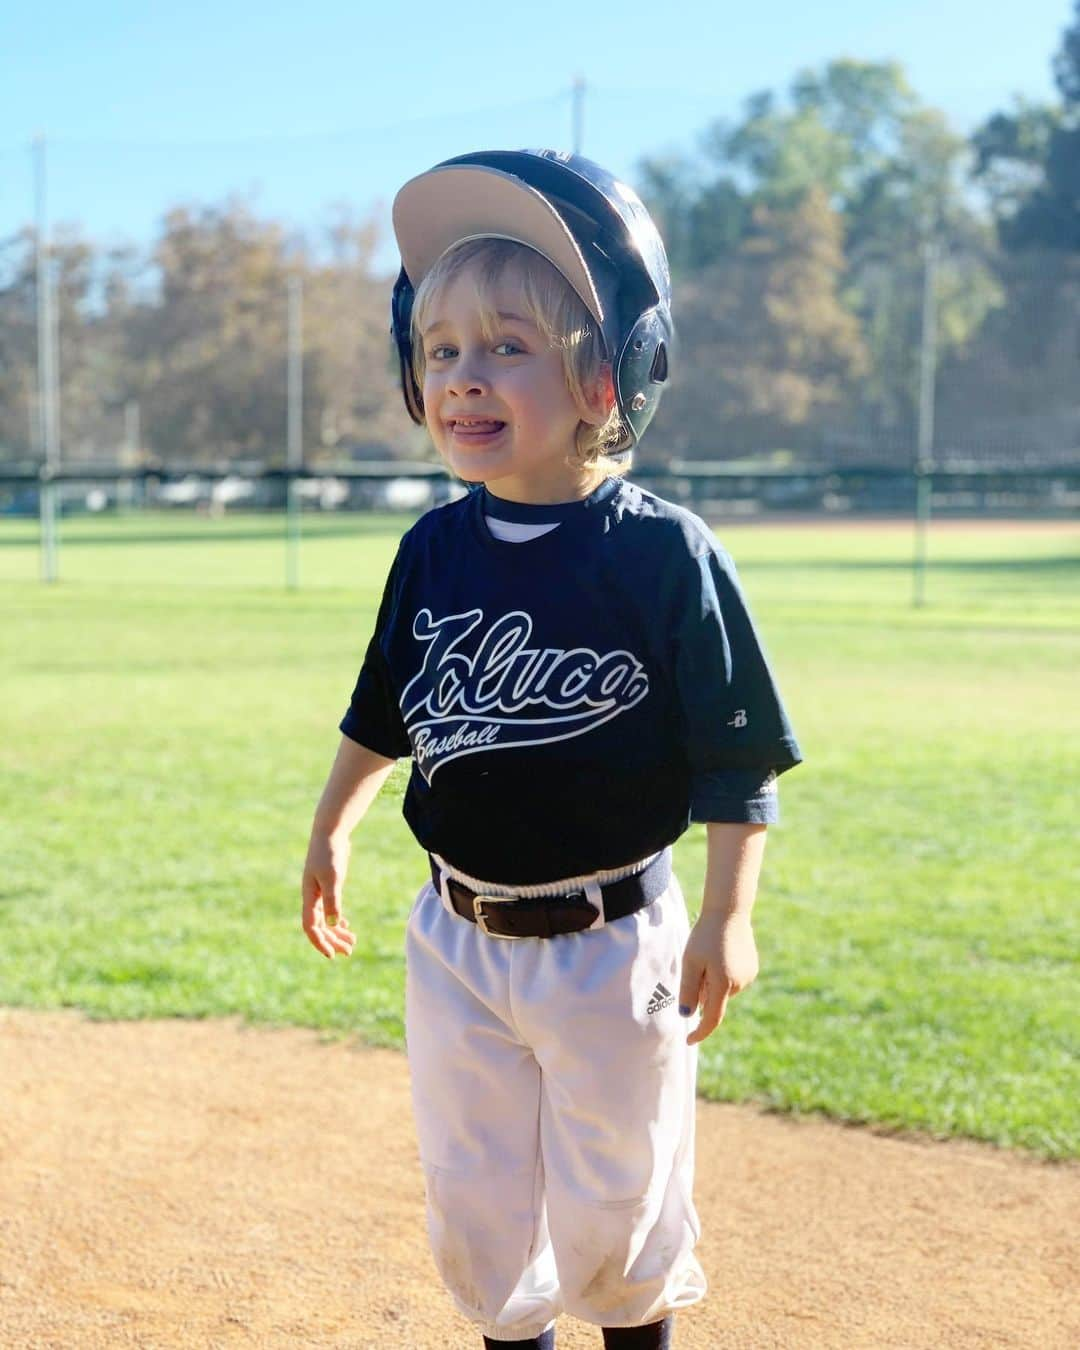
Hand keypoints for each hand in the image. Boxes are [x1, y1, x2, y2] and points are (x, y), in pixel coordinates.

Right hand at [301, 831, 356, 960]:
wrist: (330, 833)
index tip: (332, 954)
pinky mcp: (328, 886)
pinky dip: (338, 920)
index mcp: (309, 897)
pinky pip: (330, 910)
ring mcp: (320, 892)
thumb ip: (332, 900)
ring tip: (352, 943)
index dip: (320, 942)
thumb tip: (334, 924)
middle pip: (320, 926)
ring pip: (326, 919)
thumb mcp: (332, 878)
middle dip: (333, 940)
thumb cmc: (330, 854)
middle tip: (349, 951)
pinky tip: (346, 926)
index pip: (311, 927)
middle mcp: (312, 897)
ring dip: (338, 932)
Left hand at [678, 911, 758, 1044]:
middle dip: (702, 992)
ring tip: (710, 955)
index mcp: (723, 984)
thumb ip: (688, 990)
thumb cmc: (705, 935)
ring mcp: (748, 976)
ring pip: (724, 990)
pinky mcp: (752, 968)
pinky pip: (733, 980)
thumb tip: (687, 1015)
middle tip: (696, 966)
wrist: (729, 911)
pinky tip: (721, 953)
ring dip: (713, 982)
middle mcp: (739, 984)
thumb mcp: (690, 962)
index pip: (711, 1018)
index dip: (700, 1032)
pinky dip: (724, 974)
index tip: (689, 1040)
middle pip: (715, 1001)